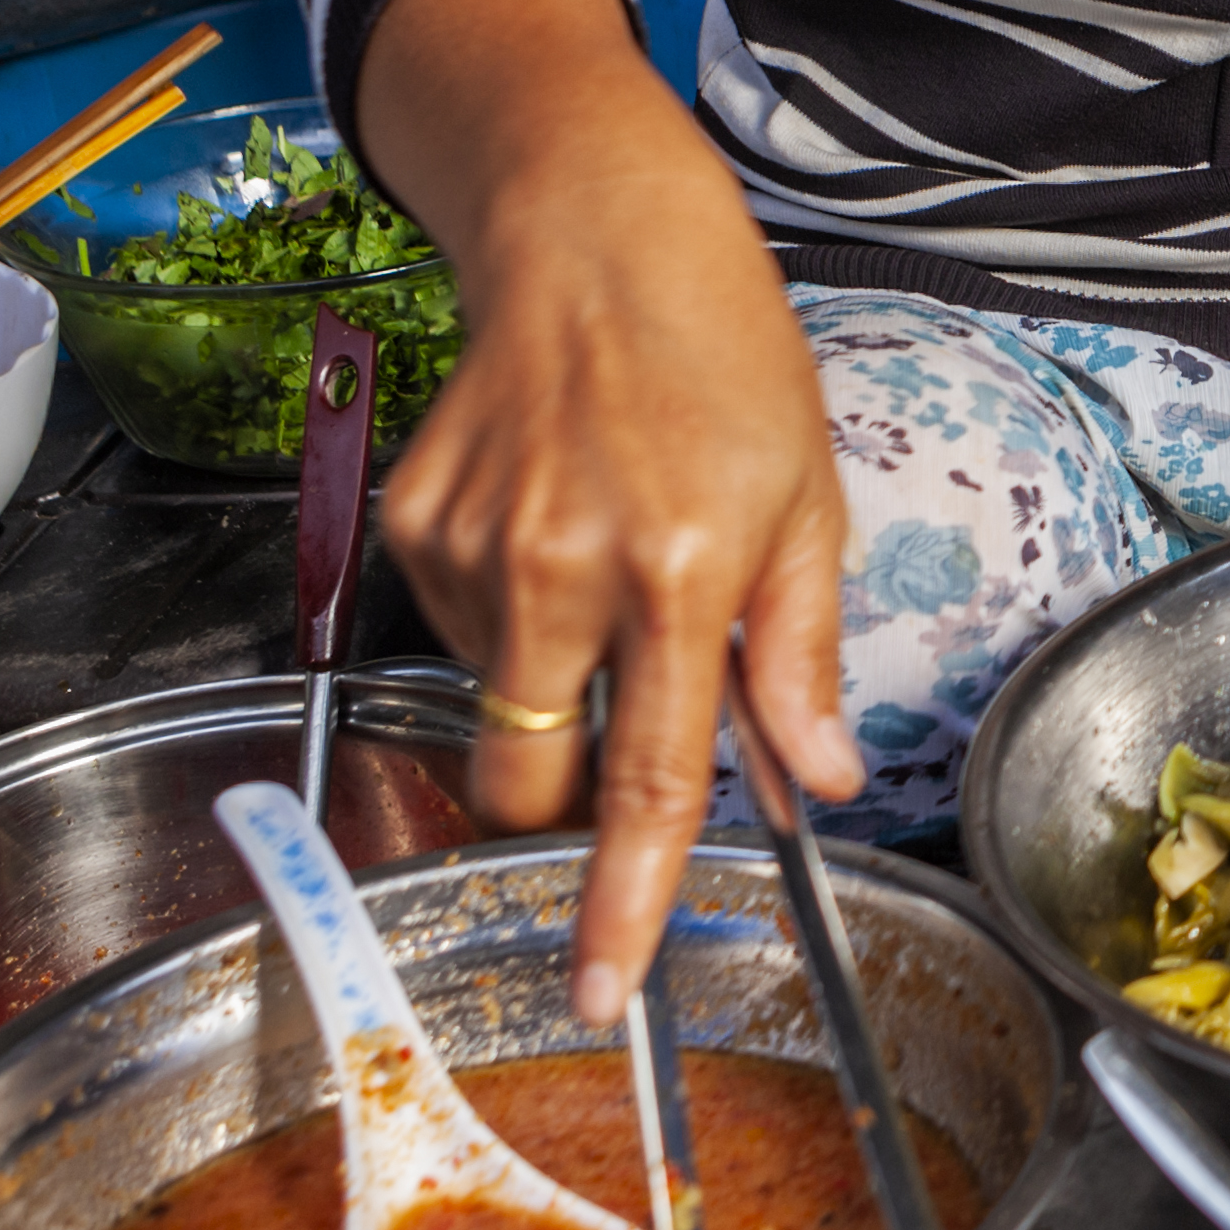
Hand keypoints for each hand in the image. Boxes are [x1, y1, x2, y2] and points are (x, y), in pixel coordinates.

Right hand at [358, 0, 860, 1022]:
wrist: (593, 238)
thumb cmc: (721, 361)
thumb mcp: (807, 501)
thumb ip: (799, 655)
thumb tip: (818, 780)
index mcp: (679, 569)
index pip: (653, 779)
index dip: (624, 901)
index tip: (598, 991)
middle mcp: (562, 565)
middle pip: (529, 778)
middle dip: (563, 804)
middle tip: (621, 735)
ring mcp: (472, 545)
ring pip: (495, 702)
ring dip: (552, 677)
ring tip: (608, 556)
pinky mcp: (411, 522)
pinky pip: (457, 630)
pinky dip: (508, 613)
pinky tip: (551, 523)